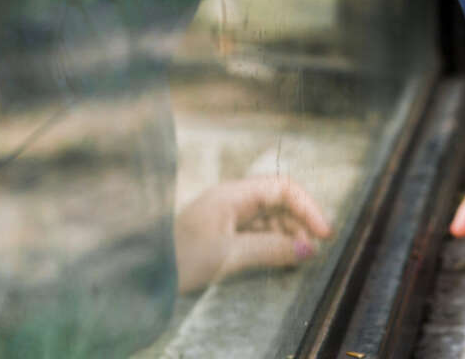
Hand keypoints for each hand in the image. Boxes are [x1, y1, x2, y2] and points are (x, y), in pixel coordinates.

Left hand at [173, 176, 333, 293]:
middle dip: (299, 223)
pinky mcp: (220, 234)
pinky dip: (271, 244)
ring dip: (287, 235)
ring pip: (269, 219)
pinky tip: (278, 260)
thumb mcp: (229, 255)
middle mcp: (232, 200)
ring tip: (297, 259)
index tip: (323, 233)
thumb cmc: (180, 259)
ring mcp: (226, 216)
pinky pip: (256, 233)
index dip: (307, 208)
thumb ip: (271, 249)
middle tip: (312, 250)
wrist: (141, 276)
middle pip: (278, 202)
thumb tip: (310, 248)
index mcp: (234, 194)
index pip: (283, 189)